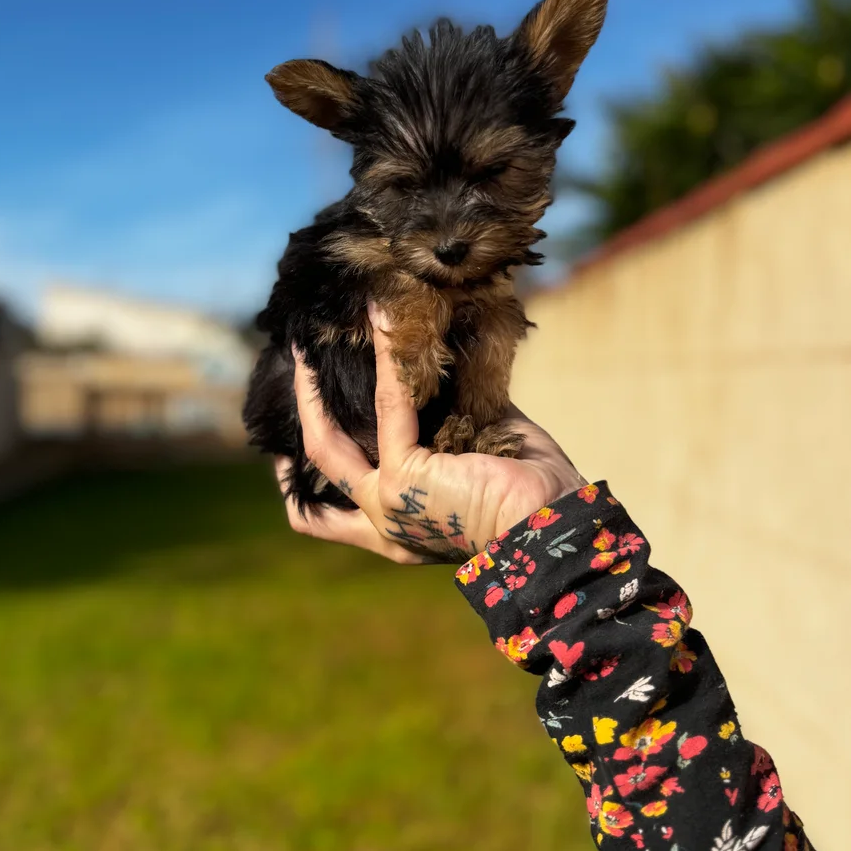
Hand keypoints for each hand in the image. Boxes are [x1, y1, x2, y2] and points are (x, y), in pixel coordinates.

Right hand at [275, 304, 586, 564]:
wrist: (555, 525)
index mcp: (401, 529)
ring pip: (325, 443)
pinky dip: (387, 359)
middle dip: (300, 414)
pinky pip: (388, 404)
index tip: (300, 425)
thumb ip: (448, 419)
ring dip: (313, 388)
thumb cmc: (531, 493)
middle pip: (315, 472)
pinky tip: (385, 321)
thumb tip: (442, 362)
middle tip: (296, 364)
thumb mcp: (475, 455)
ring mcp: (386, 503)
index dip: (302, 478)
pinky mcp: (402, 478)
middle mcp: (385, 524)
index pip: (330, 515)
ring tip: (311, 343)